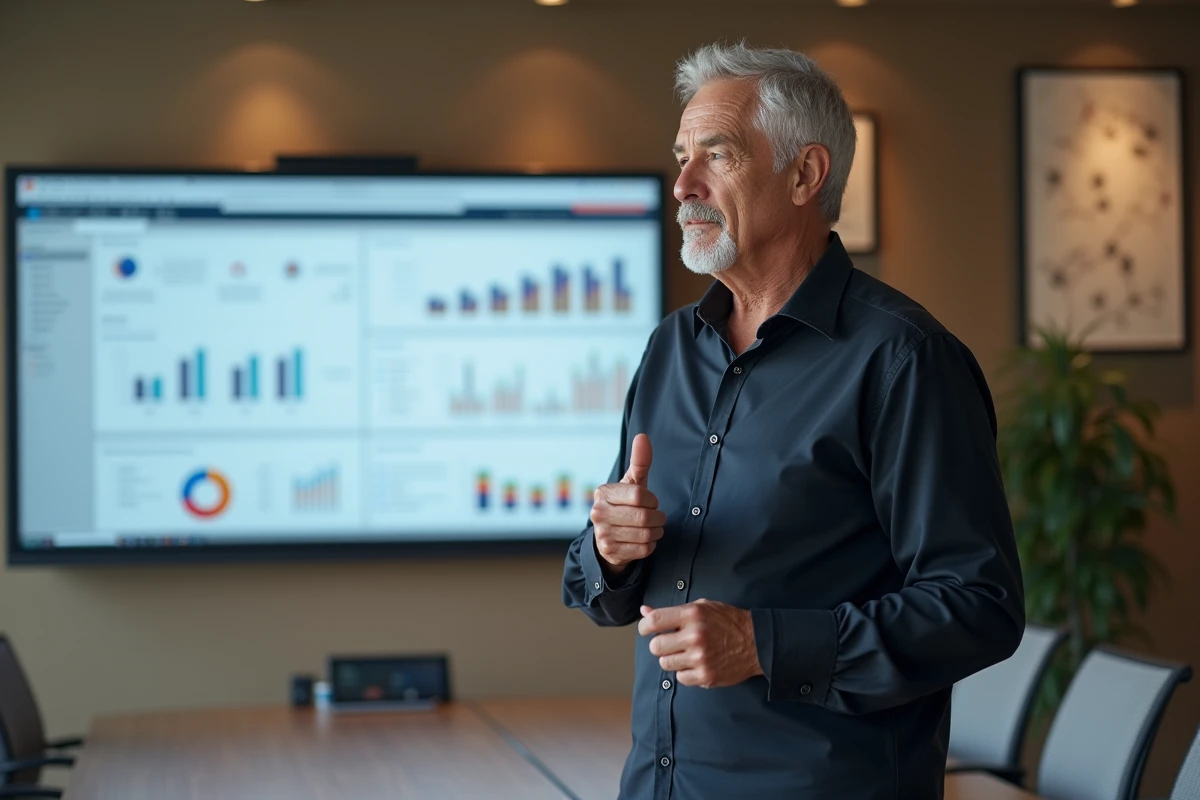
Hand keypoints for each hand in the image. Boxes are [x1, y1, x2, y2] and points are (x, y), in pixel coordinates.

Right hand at [591, 434, 665, 574]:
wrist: (608, 537)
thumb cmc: (624, 504)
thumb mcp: (631, 484)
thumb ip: (640, 461)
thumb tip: (643, 436)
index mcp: (604, 493)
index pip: (639, 495)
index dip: (653, 500)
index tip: (652, 502)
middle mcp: (599, 513)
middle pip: (644, 517)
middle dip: (657, 518)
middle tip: (657, 517)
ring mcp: (603, 534)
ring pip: (645, 535)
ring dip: (656, 532)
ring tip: (652, 528)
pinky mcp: (611, 552)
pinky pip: (643, 550)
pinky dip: (650, 545)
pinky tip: (645, 540)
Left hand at [638, 600, 763, 688]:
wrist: (757, 642)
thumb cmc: (727, 621)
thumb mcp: (701, 607)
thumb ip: (672, 611)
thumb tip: (644, 611)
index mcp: (692, 614)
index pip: (653, 621)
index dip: (644, 626)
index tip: (646, 629)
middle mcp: (695, 636)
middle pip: (656, 646)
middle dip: (660, 644)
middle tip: (670, 642)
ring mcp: (700, 658)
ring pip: (665, 663)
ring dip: (671, 659)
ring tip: (685, 652)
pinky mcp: (705, 676)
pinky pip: (680, 678)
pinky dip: (685, 672)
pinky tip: (696, 663)